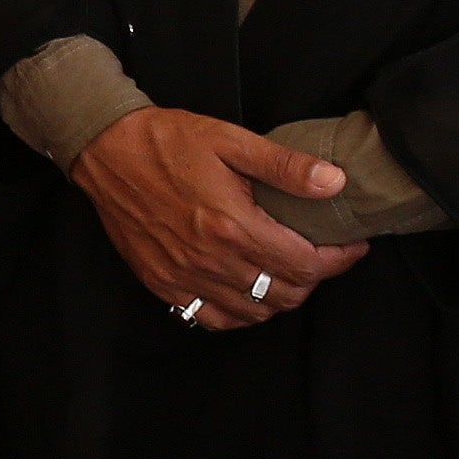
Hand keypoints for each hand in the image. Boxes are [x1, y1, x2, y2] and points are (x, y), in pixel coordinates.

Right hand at [68, 107, 368, 331]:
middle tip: (322, 255)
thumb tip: (334, 183)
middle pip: (285, 294)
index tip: (352, 246)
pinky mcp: (164, 285)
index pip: (305, 264)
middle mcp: (211, 261)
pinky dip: (240, 312)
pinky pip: (212, 318)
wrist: (107, 152)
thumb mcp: (230, 140)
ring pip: (253, 312)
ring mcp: (185, 278)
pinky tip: (248, 292)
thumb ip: (285, 166)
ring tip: (289, 271)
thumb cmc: (167, 141)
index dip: (338, 260)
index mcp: (233, 226)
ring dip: (280, 297)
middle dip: (314, 279)